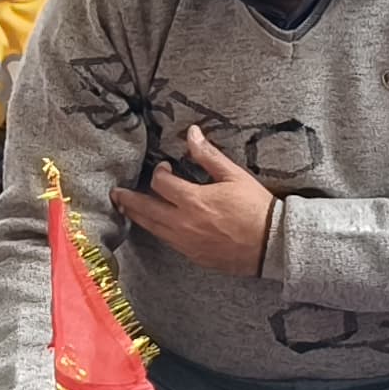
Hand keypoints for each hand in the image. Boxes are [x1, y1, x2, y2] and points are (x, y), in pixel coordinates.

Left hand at [107, 127, 274, 276]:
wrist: (272, 244)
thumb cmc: (256, 208)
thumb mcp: (234, 176)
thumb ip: (209, 156)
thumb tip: (191, 133)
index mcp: (194, 201)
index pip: (161, 184)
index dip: (159, 173)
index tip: (164, 168)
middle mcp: (184, 224)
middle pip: (146, 210)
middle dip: (128, 200)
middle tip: (116, 194)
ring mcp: (186, 243)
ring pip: (153, 229)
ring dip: (137, 217)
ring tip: (125, 210)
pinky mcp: (193, 256)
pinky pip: (168, 242)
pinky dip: (157, 232)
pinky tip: (155, 226)